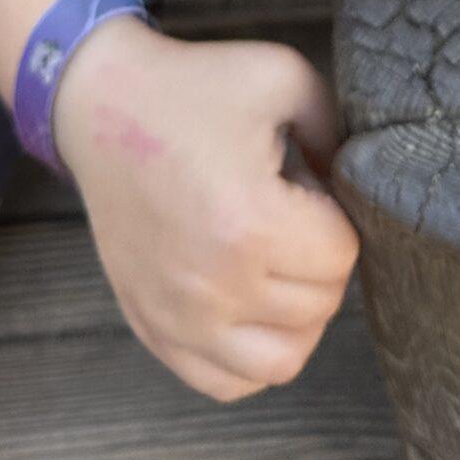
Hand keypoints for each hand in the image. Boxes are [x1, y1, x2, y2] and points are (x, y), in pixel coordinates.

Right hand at [55, 22, 359, 404]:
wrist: (102, 107)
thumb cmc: (193, 88)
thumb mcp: (282, 77)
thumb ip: (336, 130)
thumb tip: (357, 187)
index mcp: (251, 224)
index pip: (341, 257)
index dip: (335, 215)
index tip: (304, 186)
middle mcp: (215, 286)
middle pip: (318, 307)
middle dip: (319, 259)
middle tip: (290, 217)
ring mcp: (179, 318)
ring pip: (281, 362)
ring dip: (297, 318)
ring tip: (279, 267)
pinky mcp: (152, 328)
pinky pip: (224, 382)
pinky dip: (250, 358)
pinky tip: (250, 308)